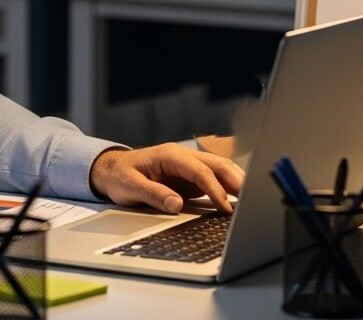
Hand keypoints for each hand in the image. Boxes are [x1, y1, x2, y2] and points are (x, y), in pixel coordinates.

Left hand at [89, 143, 244, 214]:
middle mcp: (183, 157)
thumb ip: (153, 194)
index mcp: (170, 155)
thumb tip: (175, 204)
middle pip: (217, 165)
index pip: (200, 170)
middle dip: (236, 182)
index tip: (225, 207)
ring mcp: (189, 166)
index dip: (215, 189)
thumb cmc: (120, 175)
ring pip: (220, 170)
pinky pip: (214, 181)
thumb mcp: (130, 186)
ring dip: (236, 184)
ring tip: (251, 202)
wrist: (112, 169)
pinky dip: (228, 190)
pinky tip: (238, 203)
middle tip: (251, 202)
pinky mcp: (190, 178)